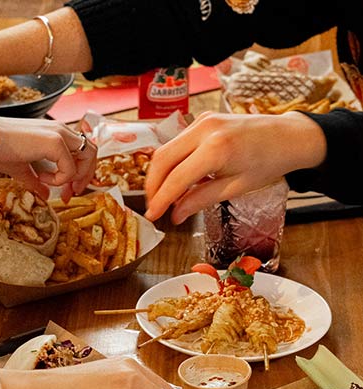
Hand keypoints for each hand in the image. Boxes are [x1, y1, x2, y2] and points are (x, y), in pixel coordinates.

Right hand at [0, 115, 96, 198]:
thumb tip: (46, 194)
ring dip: (77, 176)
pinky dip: (59, 179)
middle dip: (86, 175)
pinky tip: (42, 177)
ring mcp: (59, 134)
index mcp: (55, 133)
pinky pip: (69, 168)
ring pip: (88, 155)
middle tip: (72, 192)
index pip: (81, 151)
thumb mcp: (22, 169)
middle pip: (91, 151)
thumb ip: (37, 181)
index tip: (68, 191)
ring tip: (59, 186)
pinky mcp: (54, 142)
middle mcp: (61, 130)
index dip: (80, 173)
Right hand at [144, 112, 326, 223]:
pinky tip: (177, 179)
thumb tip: (176, 215)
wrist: (288, 136)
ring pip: (166, 150)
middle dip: (153, 186)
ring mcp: (202, 120)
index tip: (152, 216)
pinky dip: (172, 162)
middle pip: (163, 159)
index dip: (161, 200)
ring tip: (164, 196)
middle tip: (153, 207)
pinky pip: (177, 142)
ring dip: (160, 174)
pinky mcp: (203, 119)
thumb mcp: (235, 188)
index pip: (177, 179)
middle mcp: (205, 129)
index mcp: (217, 149)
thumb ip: (201, 199)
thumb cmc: (267, 164)